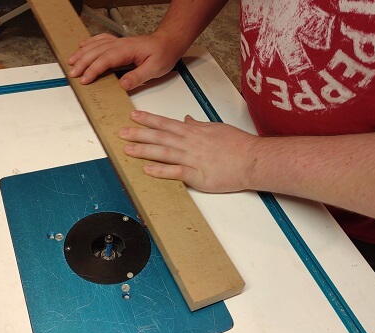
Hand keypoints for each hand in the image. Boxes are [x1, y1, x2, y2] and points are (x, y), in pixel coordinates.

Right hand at [67, 33, 180, 90]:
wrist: (168, 42)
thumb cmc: (163, 54)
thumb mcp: (155, 69)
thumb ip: (138, 76)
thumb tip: (122, 84)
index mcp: (127, 50)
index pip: (106, 59)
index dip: (93, 69)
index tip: (85, 79)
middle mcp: (120, 44)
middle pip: (96, 52)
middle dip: (82, 63)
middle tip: (73, 74)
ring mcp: (119, 42)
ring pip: (96, 45)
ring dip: (82, 53)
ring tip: (71, 62)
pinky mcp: (119, 42)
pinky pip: (101, 40)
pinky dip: (90, 43)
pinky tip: (82, 46)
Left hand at [119, 111, 260, 192]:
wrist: (252, 159)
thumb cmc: (238, 144)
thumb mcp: (216, 128)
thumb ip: (199, 125)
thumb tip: (187, 120)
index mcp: (194, 131)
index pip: (166, 123)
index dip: (148, 119)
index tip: (134, 116)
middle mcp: (190, 143)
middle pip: (160, 137)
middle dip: (139, 134)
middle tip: (122, 132)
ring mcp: (193, 159)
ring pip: (164, 153)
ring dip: (144, 150)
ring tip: (127, 149)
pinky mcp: (198, 175)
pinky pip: (176, 172)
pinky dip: (161, 170)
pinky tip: (147, 169)